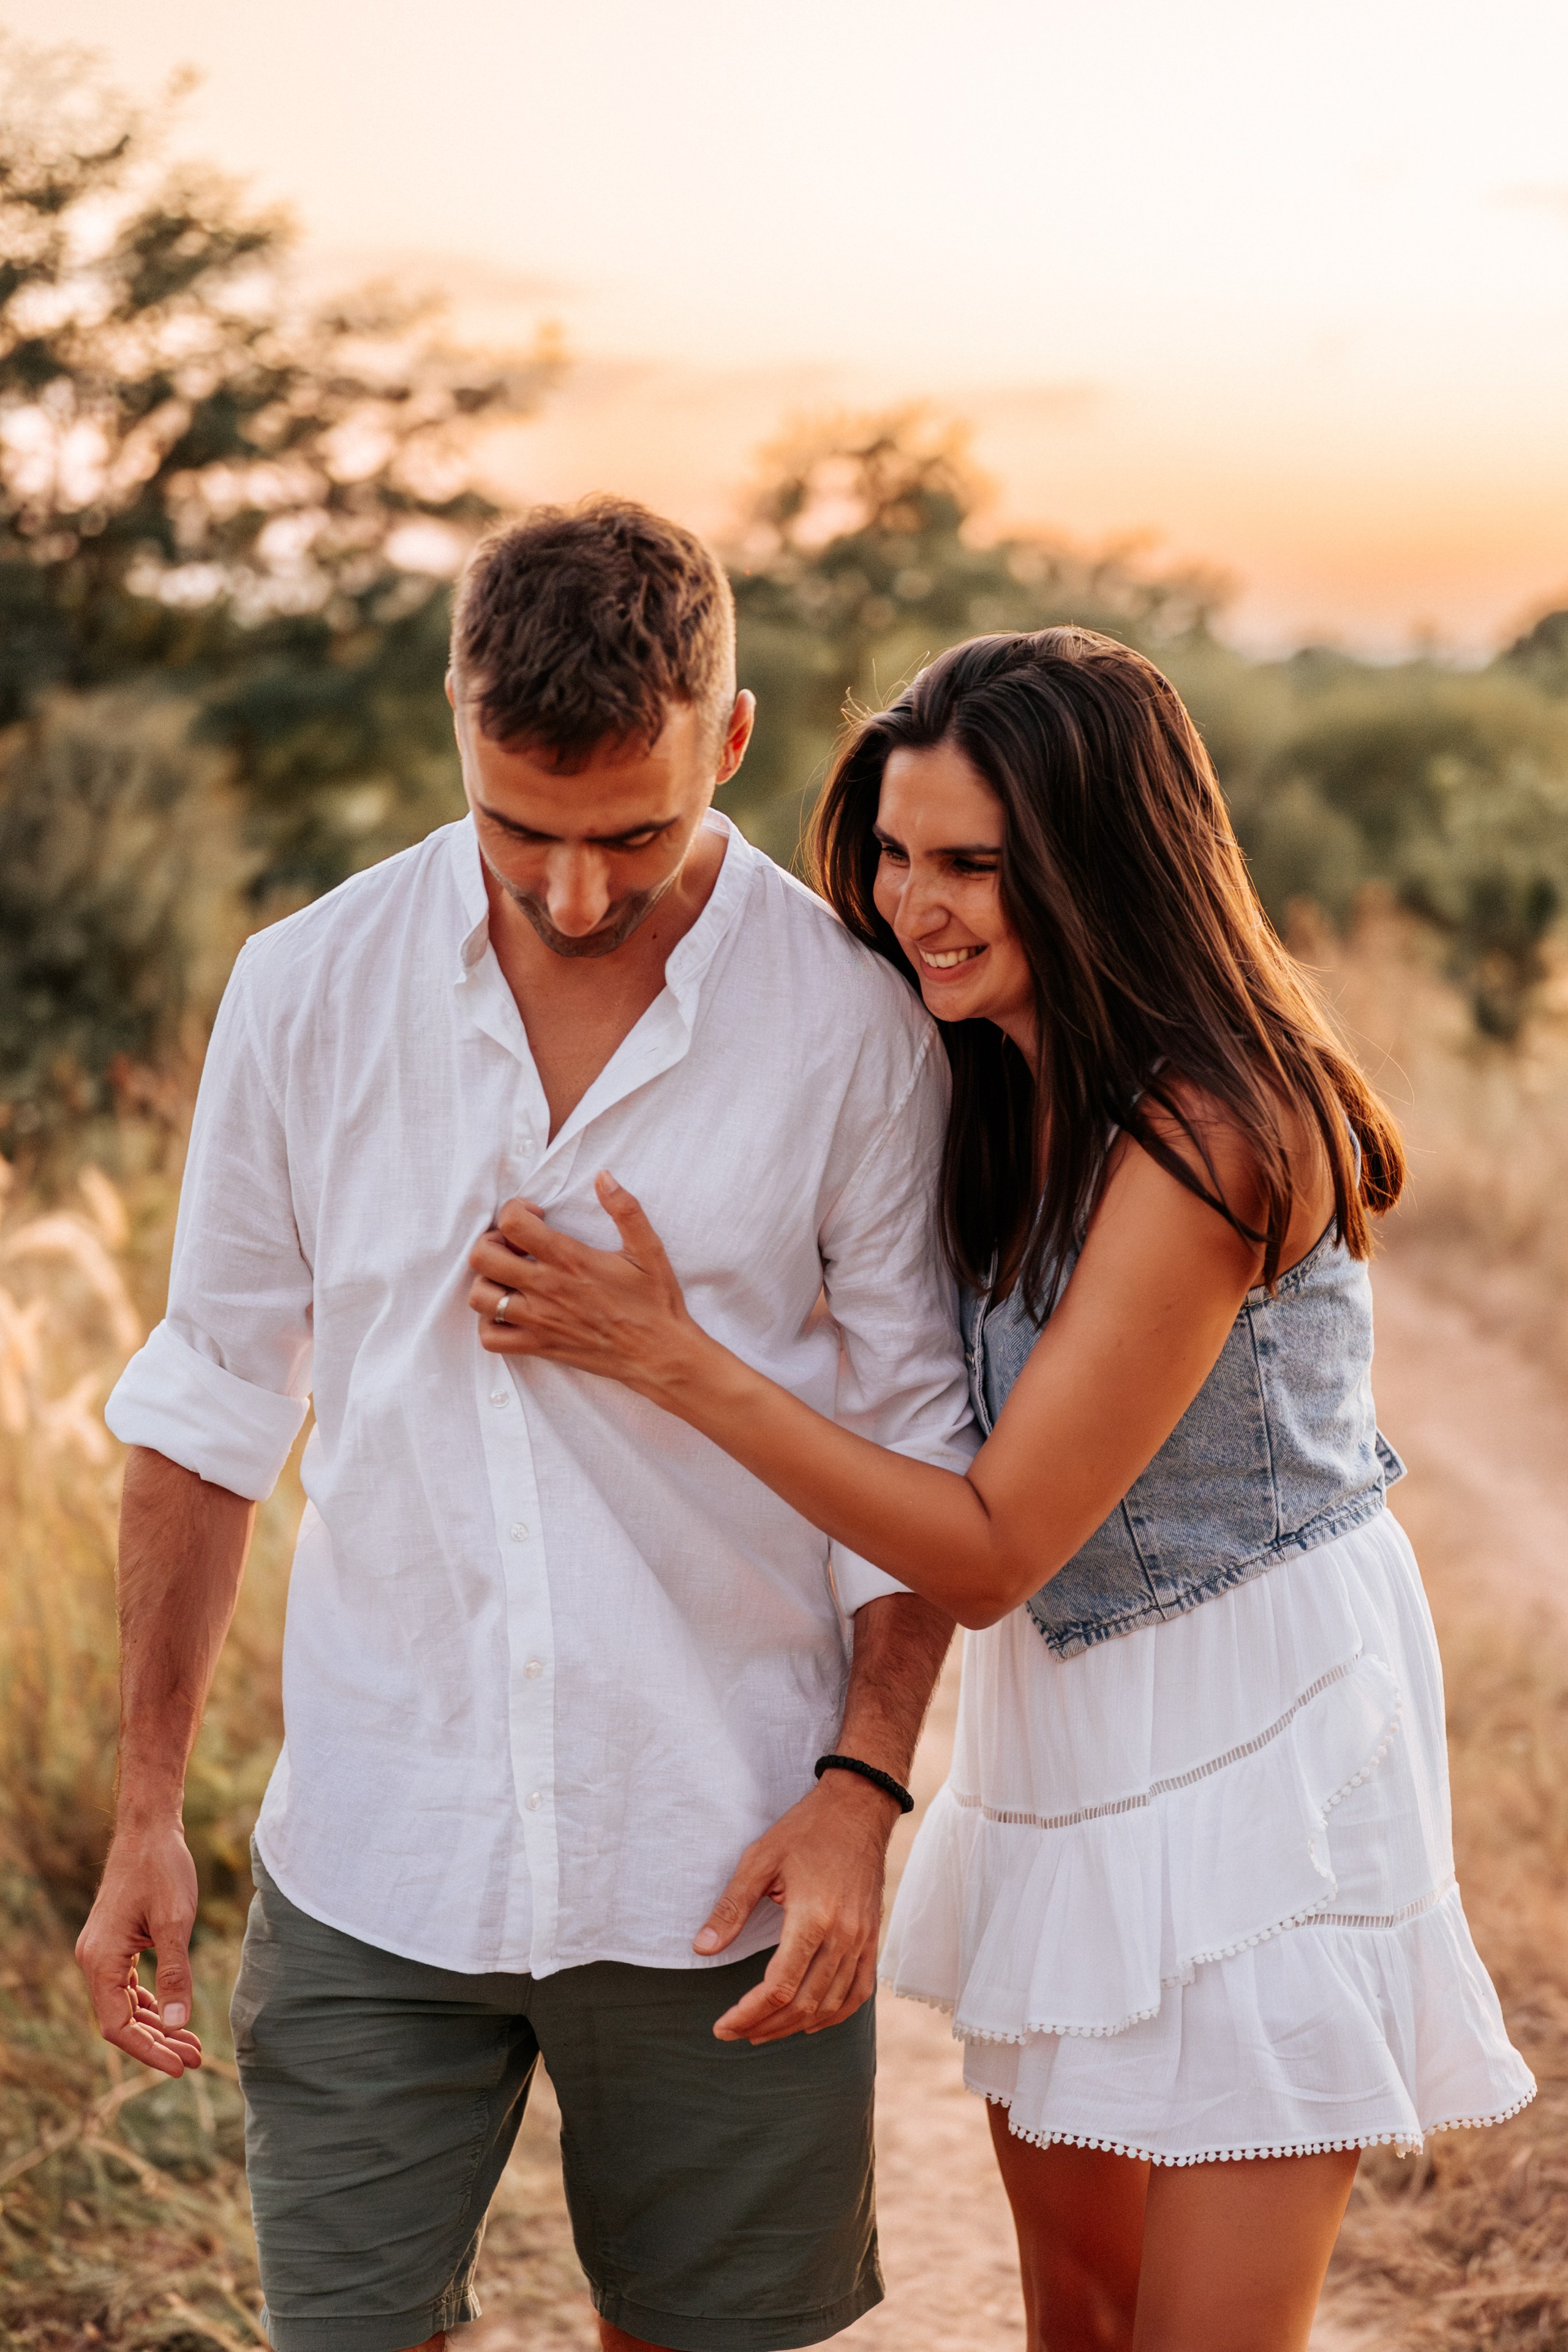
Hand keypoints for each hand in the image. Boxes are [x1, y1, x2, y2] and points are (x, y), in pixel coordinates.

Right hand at [75, 1821, 204, 2077]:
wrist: (149, 1830)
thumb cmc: (162, 1869)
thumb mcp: (176, 1921)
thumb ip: (176, 1973)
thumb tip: (180, 2023)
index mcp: (101, 1959)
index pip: (118, 2025)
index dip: (148, 2051)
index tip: (180, 2067)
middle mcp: (94, 1960)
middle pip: (122, 2020)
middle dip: (158, 2043)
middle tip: (196, 2059)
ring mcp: (102, 1952)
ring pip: (126, 2005)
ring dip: (157, 2026)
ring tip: (192, 2044)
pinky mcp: (115, 1944)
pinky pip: (128, 1986)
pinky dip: (152, 2004)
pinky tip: (175, 2015)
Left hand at [468, 1172, 706, 1403]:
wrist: (659, 1354)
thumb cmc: (654, 1302)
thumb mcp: (648, 1249)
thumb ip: (625, 1209)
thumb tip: (604, 1176)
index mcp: (570, 1259)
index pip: (513, 1222)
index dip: (516, 1209)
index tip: (536, 1216)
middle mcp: (547, 1288)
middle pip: (483, 1257)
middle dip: (491, 1242)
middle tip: (513, 1245)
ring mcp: (539, 1321)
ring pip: (479, 1297)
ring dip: (487, 1282)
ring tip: (510, 1278)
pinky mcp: (539, 1346)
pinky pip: (491, 1338)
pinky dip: (491, 1324)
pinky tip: (511, 1312)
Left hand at [694, 1771, 898, 2045]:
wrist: (858, 1809)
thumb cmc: (806, 1830)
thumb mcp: (760, 1859)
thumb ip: (731, 1908)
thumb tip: (702, 1948)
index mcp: (813, 1917)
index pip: (778, 1987)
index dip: (747, 2013)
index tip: (722, 2026)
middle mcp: (843, 1936)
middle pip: (803, 2004)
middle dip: (765, 2026)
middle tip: (735, 2033)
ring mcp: (863, 1940)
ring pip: (830, 2004)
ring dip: (795, 2026)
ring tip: (763, 2031)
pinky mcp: (872, 1938)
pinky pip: (859, 1992)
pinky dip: (835, 2015)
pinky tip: (811, 2021)